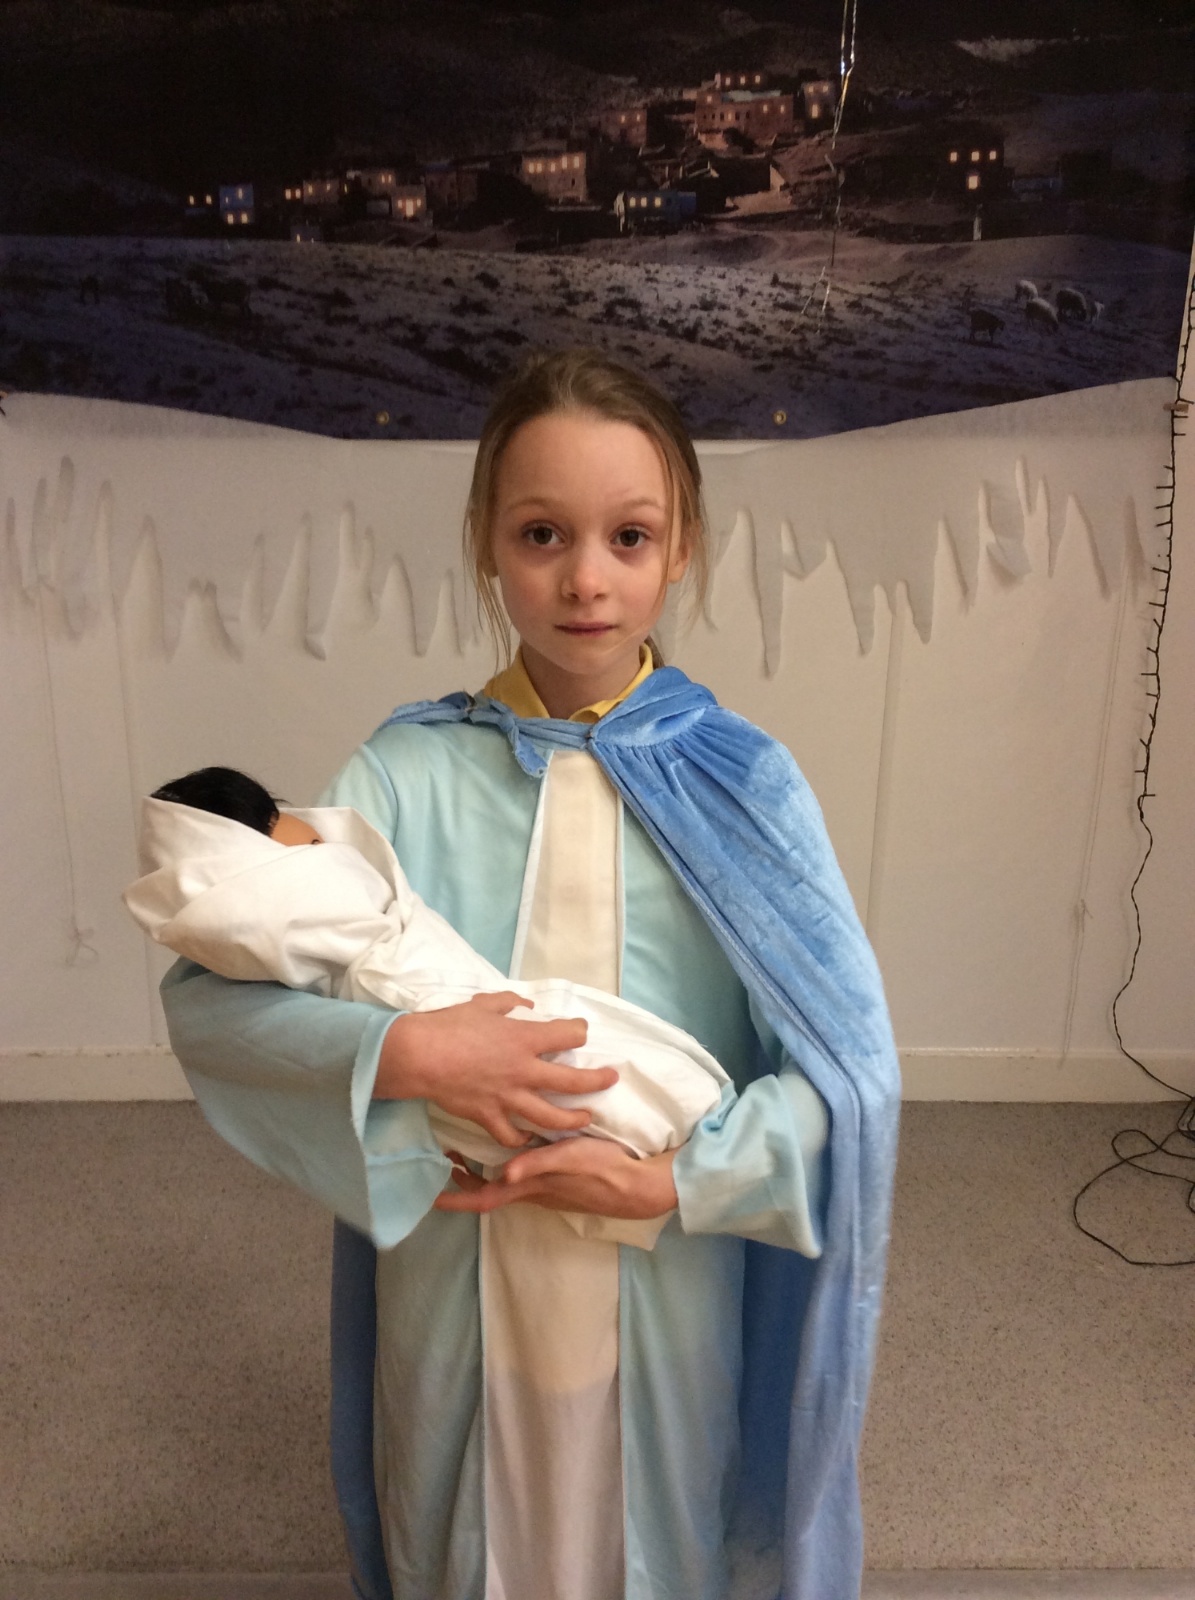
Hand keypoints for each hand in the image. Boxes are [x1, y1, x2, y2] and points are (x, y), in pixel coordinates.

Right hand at [375, 991, 616, 1148]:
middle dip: (597, 1081)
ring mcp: (508, 1098)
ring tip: (586, 1118)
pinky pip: (511, 1135)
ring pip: (550, 1117)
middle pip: (572, 1082)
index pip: (568, 1036)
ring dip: (572, 1119)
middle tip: (611, 1079)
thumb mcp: (482, 1003)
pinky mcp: (488, 1116)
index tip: (582, 1033)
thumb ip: (509, 1003)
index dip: (580, 1032)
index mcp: (524, 1039)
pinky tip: (530, 1138)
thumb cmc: (450, 1025)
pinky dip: (522, 1140)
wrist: (419, 1056)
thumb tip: (527, 1006)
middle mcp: (523, 1071)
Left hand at [434, 1139, 677, 1218]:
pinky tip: (515, 1145)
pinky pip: (524, 1175)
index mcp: (530, 1187)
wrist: (638, 1185)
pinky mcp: (559, 1181)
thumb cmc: (604, 1170)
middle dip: (463, 1181)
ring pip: (505, 1182)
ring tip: (469, 1149)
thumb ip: (539, 1163)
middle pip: (488, 1191)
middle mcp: (533, 1191)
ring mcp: (546, 1188)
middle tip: (444, 1158)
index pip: (483, 1198)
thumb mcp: (571, 1159)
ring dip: (484, 1171)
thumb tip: (505, 1172)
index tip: (429, 1196)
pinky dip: (509, 1163)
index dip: (455, 1199)